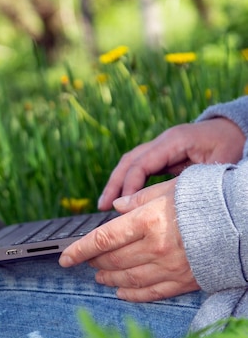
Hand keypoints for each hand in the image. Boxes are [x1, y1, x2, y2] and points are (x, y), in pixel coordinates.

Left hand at [59, 179, 200, 301]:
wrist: (244, 221)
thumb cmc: (206, 199)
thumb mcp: (170, 189)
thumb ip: (139, 199)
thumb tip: (116, 206)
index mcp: (147, 221)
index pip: (102, 239)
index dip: (79, 250)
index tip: (64, 257)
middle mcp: (154, 247)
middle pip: (112, 260)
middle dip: (94, 261)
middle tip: (85, 261)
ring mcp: (169, 267)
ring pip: (127, 279)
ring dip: (108, 279)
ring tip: (98, 276)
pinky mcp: (184, 281)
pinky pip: (151, 293)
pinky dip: (132, 295)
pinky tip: (120, 293)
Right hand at [98, 117, 244, 209]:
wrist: (238, 130)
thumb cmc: (233, 146)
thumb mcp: (219, 164)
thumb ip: (194, 180)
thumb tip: (168, 201)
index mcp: (174, 140)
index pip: (142, 163)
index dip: (129, 185)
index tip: (123, 208)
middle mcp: (163, 141)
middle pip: (129, 161)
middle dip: (114, 184)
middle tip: (102, 207)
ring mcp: (161, 147)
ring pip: (129, 164)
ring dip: (116, 184)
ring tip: (103, 205)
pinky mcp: (163, 156)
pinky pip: (139, 168)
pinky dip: (128, 183)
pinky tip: (122, 199)